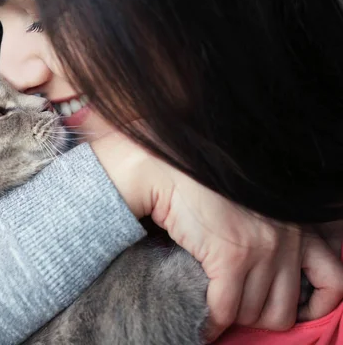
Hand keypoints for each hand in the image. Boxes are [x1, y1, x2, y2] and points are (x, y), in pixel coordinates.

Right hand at [90, 131, 342, 340]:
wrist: (171, 174)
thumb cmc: (204, 191)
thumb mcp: (254, 212)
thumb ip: (272, 239)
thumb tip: (267, 282)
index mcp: (297, 228)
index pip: (331, 280)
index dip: (315, 306)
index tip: (294, 310)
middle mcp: (287, 240)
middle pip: (284, 309)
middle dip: (258, 317)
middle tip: (238, 310)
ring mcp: (260, 250)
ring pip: (254, 314)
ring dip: (232, 319)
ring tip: (219, 311)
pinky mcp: (231, 257)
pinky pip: (225, 309)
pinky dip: (212, 323)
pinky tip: (204, 324)